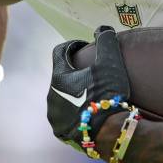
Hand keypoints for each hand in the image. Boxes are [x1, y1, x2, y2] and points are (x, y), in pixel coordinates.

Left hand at [47, 26, 130, 153]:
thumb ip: (106, 41)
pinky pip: (65, 116)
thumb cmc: (109, 95)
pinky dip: (74, 110)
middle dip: (74, 71)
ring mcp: (54, 116)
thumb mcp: (110, 63)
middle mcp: (51, 96)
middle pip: (60, 76)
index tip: (84, 47)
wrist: (110, 133)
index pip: (59, 52)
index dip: (72, 46)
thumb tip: (102, 28)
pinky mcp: (61, 132)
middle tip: (92, 72)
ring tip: (91, 93)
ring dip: (73, 92)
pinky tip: (88, 111)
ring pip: (61, 97)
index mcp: (59, 77)